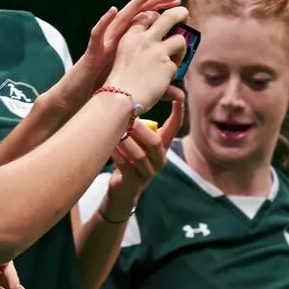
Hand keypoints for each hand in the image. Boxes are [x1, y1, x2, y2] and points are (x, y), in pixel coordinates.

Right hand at [39, 0, 183, 121]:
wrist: (81, 100)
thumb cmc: (109, 93)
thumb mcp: (138, 86)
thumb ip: (160, 88)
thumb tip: (181, 95)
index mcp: (128, 45)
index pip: (148, 23)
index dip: (163, 12)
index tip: (179, 4)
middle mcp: (117, 41)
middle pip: (139, 15)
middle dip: (156, 2)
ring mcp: (105, 45)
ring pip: (120, 19)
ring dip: (135, 4)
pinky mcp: (93, 53)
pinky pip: (97, 36)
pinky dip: (103, 23)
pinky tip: (112, 11)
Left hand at [98, 90, 184, 222]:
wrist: (122, 191)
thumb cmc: (129, 159)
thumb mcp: (137, 141)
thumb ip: (139, 124)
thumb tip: (133, 98)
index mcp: (162, 147)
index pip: (174, 128)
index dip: (178, 113)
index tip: (180, 98)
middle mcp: (159, 160)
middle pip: (156, 142)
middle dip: (141, 129)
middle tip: (128, 116)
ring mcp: (148, 173)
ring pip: (140, 155)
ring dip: (126, 142)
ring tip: (115, 131)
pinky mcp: (134, 182)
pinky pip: (126, 166)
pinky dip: (117, 154)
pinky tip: (109, 146)